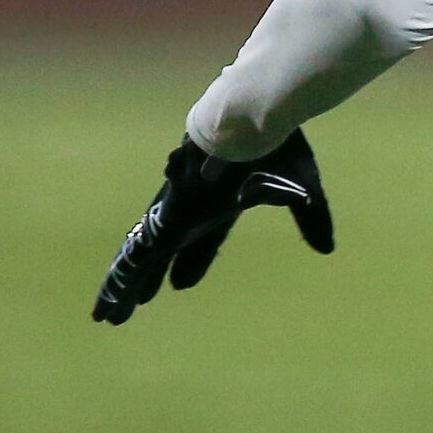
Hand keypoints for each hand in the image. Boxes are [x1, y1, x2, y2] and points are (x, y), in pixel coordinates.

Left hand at [93, 132, 334, 324]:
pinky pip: (141, 256)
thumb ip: (310, 218)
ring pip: (145, 257)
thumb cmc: (275, 145)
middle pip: (169, 252)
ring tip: (108, 314)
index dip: (196, 261)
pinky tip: (106, 303)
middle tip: (138, 301)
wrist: (248, 118)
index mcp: (221, 202)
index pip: (207, 240)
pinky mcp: (170, 217)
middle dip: (154, 276)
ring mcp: (177, 212)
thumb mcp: (299, 187)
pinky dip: (123, 282)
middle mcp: (193, 209)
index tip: (180, 284)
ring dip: (128, 286)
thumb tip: (326, 250)